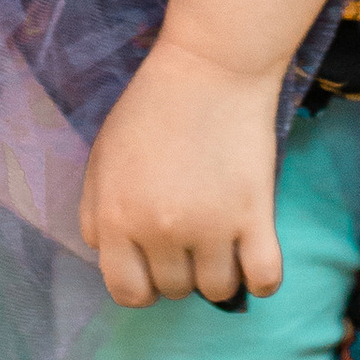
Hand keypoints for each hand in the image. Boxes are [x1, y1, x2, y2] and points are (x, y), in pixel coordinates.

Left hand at [80, 37, 285, 310]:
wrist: (211, 67)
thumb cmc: (151, 107)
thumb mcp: (102, 158)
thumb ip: (95, 213)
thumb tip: (108, 256)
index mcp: (116, 218)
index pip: (128, 292)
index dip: (142, 284)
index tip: (155, 265)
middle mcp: (160, 231)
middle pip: (175, 290)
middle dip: (181, 269)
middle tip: (190, 235)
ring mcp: (210, 227)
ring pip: (218, 290)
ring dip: (220, 273)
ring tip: (222, 241)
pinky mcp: (255, 216)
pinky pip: (264, 280)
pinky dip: (262, 278)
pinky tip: (254, 254)